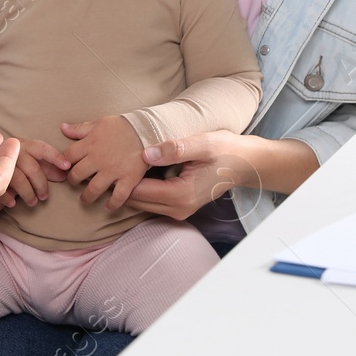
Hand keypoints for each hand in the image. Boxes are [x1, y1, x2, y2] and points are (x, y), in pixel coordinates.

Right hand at [0, 138, 68, 208]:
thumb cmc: (14, 160)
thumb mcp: (31, 160)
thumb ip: (47, 167)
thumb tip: (64, 175)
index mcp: (25, 145)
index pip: (42, 148)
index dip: (55, 157)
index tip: (67, 166)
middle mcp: (12, 150)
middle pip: (31, 167)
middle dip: (41, 184)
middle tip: (45, 196)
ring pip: (17, 178)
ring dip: (27, 193)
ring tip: (32, 202)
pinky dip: (7, 197)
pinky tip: (13, 203)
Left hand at [61, 116, 146, 210]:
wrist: (146, 130)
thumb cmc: (122, 126)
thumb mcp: (99, 123)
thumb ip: (80, 129)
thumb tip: (63, 127)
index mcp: (90, 144)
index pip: (67, 156)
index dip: (64, 162)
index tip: (66, 167)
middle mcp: (99, 159)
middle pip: (76, 175)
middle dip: (72, 181)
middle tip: (75, 183)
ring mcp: (113, 170)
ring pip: (93, 189)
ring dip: (87, 197)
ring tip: (85, 199)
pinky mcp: (128, 178)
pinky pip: (118, 197)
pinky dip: (112, 204)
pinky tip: (108, 206)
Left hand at [123, 130, 248, 219]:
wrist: (245, 163)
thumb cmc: (225, 151)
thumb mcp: (202, 144)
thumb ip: (174, 149)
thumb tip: (146, 154)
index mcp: (180, 195)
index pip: (137, 191)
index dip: (121, 177)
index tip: (112, 158)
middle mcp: (178, 208)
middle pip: (135, 201)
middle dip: (122, 184)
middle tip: (110, 161)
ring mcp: (178, 210)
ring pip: (141, 203)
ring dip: (130, 187)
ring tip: (122, 163)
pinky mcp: (179, 206)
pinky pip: (151, 201)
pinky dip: (141, 188)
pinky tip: (139, 169)